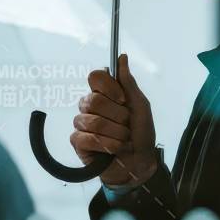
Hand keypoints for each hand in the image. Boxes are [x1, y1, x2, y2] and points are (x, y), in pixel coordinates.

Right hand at [71, 54, 157, 187]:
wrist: (141, 162)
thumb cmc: (141, 134)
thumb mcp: (140, 106)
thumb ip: (128, 82)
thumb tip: (121, 57)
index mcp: (104, 94)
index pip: (95, 77)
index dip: (109, 87)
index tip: (123, 100)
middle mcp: (90, 106)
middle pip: (94, 100)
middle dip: (118, 116)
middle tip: (126, 125)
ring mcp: (82, 124)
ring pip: (94, 121)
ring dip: (116, 133)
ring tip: (123, 139)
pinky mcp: (78, 142)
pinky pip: (87, 138)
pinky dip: (107, 145)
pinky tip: (113, 149)